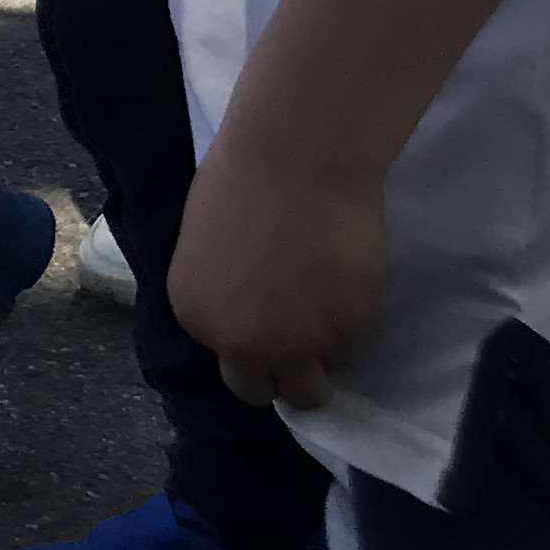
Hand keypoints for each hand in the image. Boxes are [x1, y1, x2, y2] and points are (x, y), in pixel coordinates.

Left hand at [171, 129, 384, 412]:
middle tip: (300, 343)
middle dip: (281, 373)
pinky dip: (349, 324)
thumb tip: (244, 312)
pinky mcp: (349, 331)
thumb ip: (223, 295)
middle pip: (264, 392)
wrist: (294, 158)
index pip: (229, 365)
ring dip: (319, 362)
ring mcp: (298, 344)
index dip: (252, 346)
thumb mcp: (206, 249)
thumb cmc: (239, 181)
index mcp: (198, 318)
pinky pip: (351, 347)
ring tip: (326, 315)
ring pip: (313, 388)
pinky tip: (343, 280)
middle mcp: (244, 344)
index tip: (269, 323)